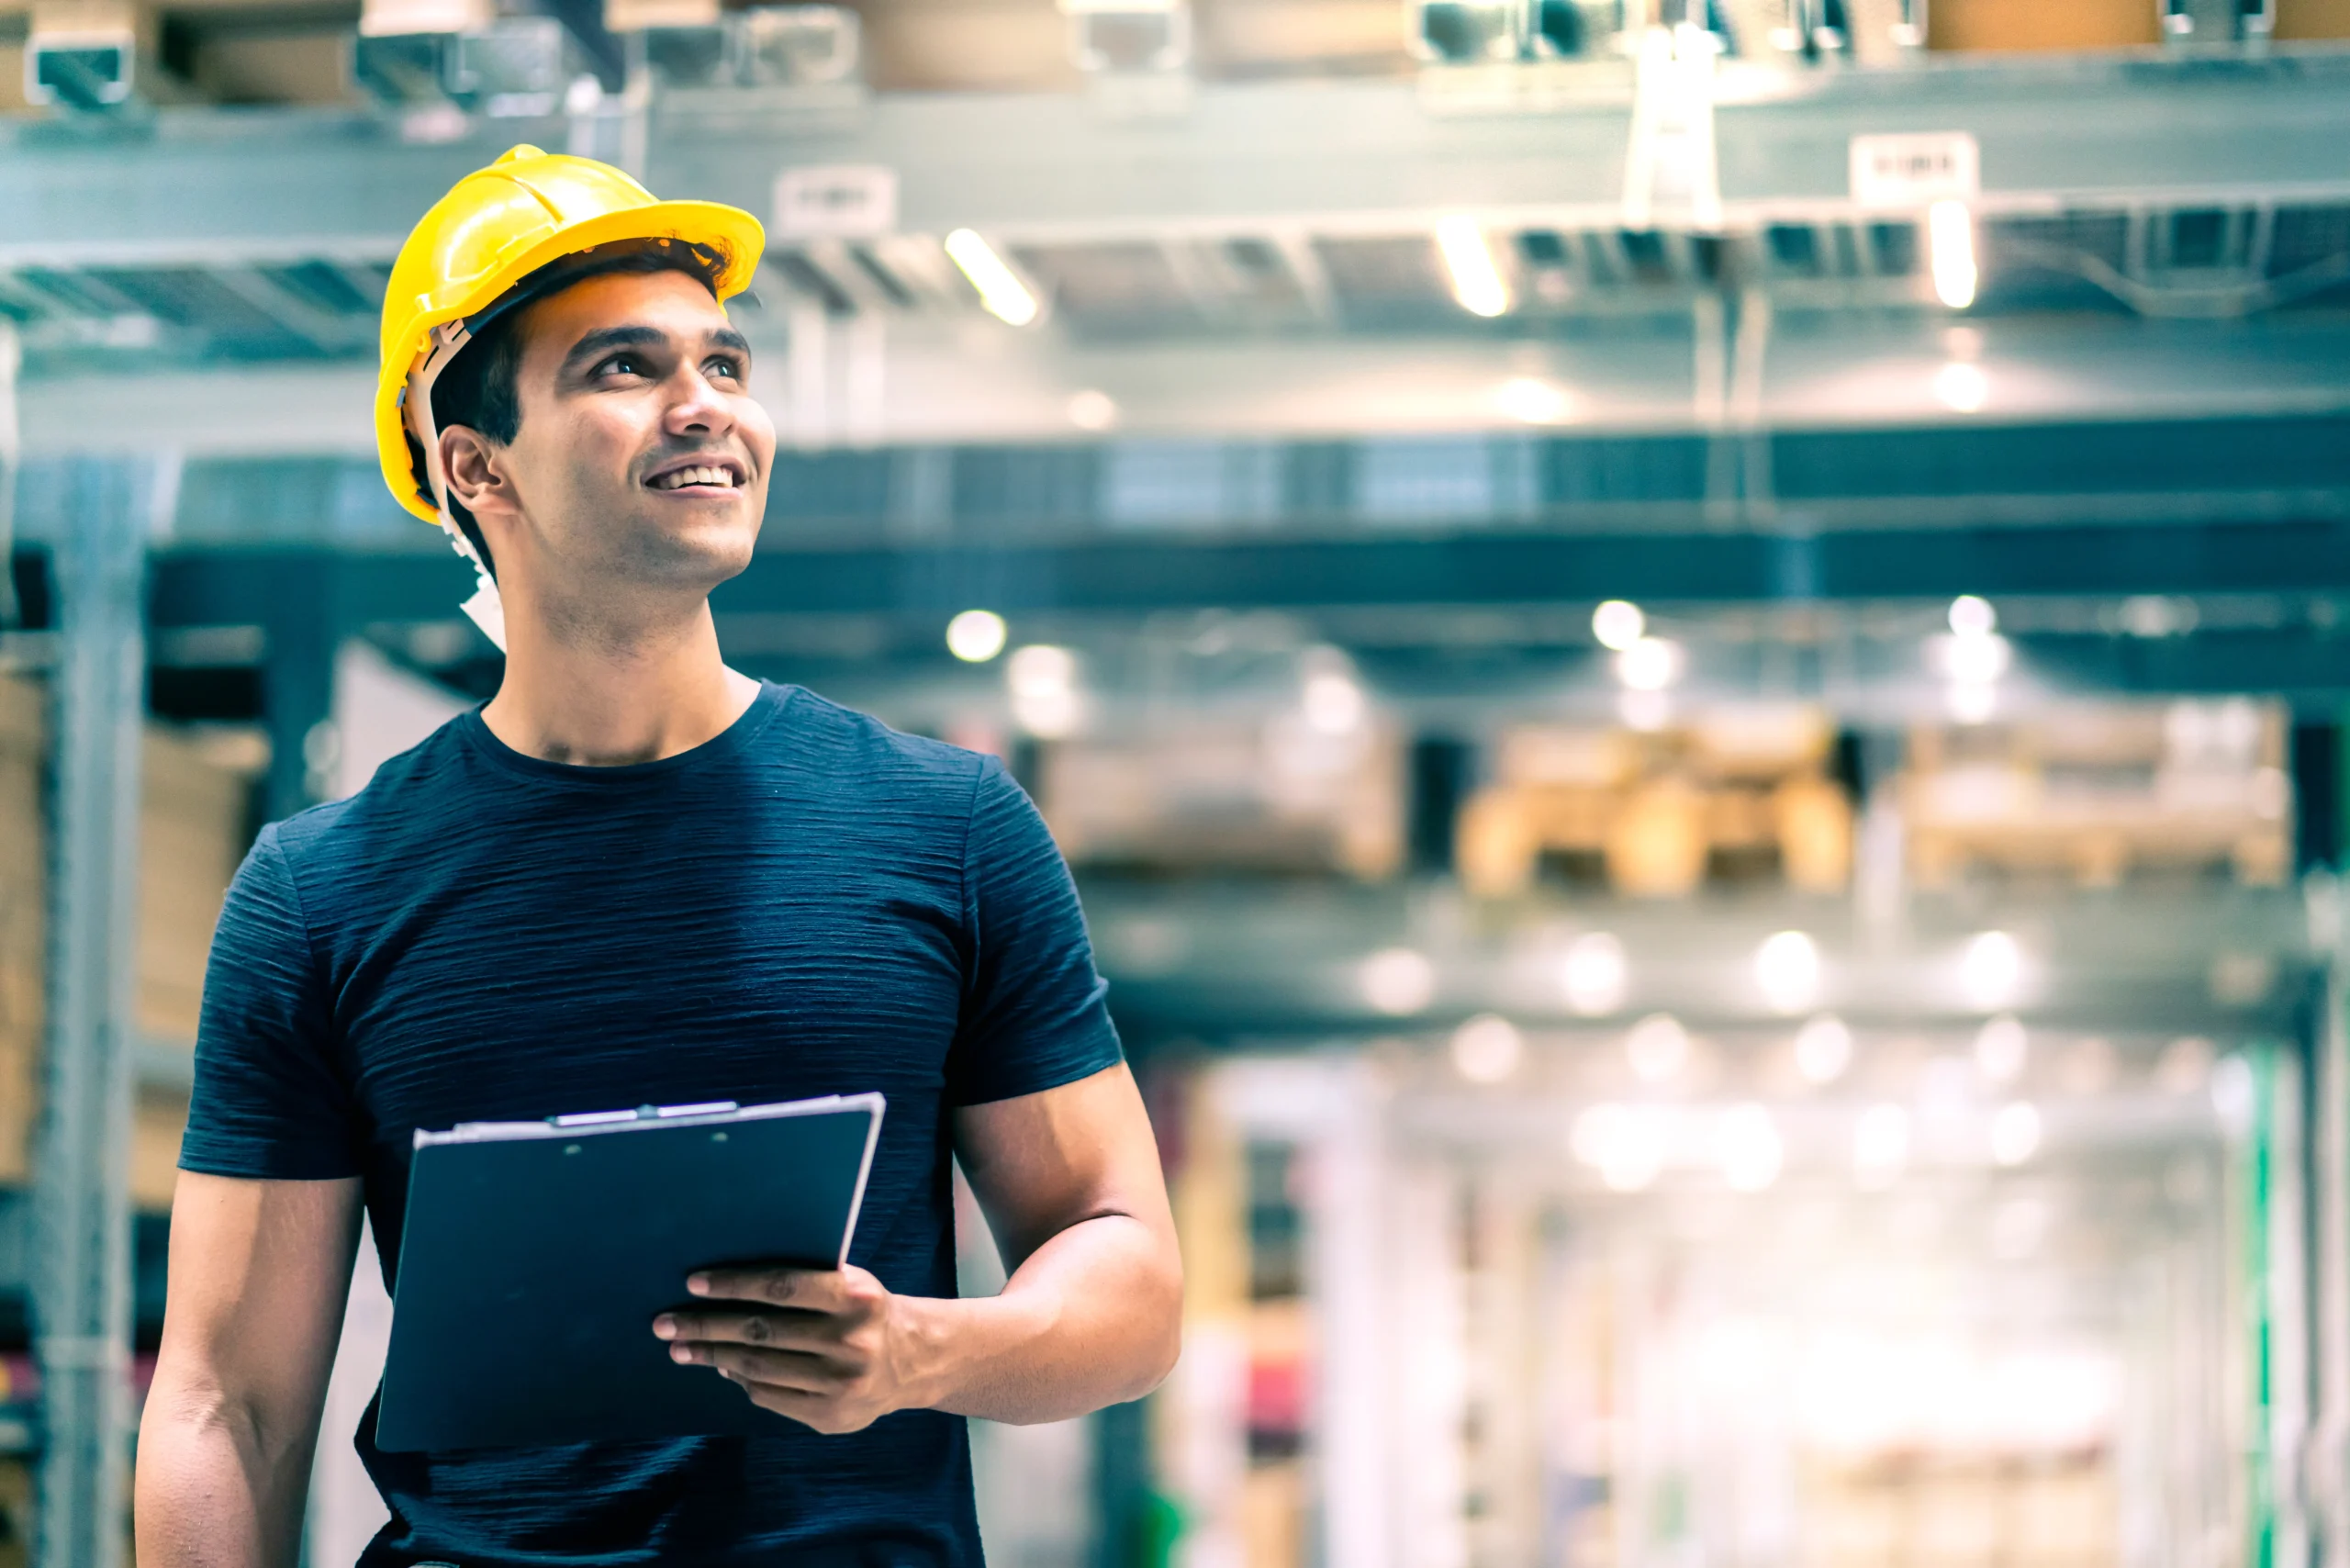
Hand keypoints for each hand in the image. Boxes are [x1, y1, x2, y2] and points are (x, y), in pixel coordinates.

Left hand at [652, 1265, 928, 1434]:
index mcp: (855, 1297)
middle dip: (706, 1326)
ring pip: (759, 1367)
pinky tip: (723, 1369)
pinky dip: (740, 1380)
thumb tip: (725, 1288)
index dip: (733, 1284)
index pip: (782, 1287)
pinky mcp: (831, 1417)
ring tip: (681, 1348)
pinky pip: (769, 1396)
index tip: (693, 1283)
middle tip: (665, 1323)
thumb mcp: (849, 1283)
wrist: (913, 1361)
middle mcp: (851, 1342)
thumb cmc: (864, 1311)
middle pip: (761, 1332)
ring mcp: (841, 1384)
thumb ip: (803, 1280)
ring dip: (712, 1357)